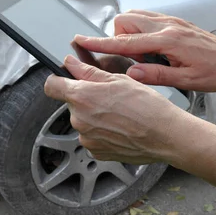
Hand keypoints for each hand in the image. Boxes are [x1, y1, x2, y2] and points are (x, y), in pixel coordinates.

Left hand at [44, 55, 192, 164]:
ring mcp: (86, 138)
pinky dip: (102, 132)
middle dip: (85, 99)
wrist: (164, 135)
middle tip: (109, 97)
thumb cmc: (146, 106)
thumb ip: (87, 71)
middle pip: (72, 104)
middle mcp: (79, 119)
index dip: (58, 80)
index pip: (51, 86)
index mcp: (81, 97)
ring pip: (83, 121)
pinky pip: (92, 137)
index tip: (65, 79)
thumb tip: (70, 63)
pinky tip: (120, 128)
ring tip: (119, 114)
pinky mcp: (96, 151)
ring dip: (94, 117)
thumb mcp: (118, 79)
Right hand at [73, 10, 215, 91]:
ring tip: (145, 56)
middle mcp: (168, 26)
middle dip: (119, 37)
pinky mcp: (176, 22)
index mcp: (168, 41)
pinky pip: (148, 20)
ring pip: (136, 17)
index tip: (82, 41)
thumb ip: (155, 75)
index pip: (125, 41)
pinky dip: (142, 33)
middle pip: (126, 21)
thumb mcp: (185, 81)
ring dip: (131, 34)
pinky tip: (155, 50)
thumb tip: (131, 73)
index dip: (100, 42)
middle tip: (134, 59)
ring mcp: (172, 21)